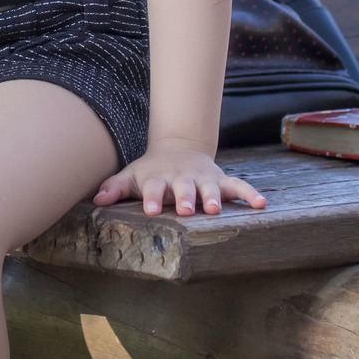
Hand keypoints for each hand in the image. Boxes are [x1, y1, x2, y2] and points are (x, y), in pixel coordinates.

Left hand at [94, 140, 266, 218]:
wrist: (179, 149)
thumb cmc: (152, 171)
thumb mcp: (132, 176)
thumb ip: (115, 187)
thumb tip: (97, 200)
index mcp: (160, 179)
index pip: (155, 189)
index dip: (154, 198)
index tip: (153, 210)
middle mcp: (183, 179)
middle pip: (185, 189)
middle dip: (186, 198)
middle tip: (188, 209)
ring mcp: (203, 179)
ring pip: (211, 188)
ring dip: (214, 197)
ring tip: (217, 209)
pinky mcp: (221, 180)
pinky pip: (238, 186)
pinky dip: (250, 194)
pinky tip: (261, 205)